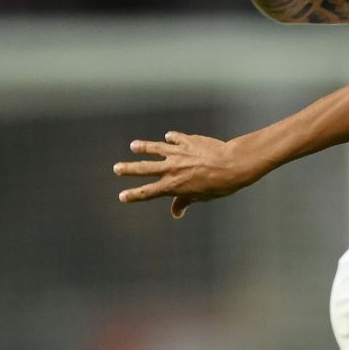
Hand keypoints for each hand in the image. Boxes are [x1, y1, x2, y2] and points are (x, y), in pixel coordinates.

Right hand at [114, 133, 261, 217]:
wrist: (231, 165)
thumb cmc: (219, 185)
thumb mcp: (200, 197)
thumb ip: (185, 202)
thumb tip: (176, 212)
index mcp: (173, 185)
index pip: (148, 192)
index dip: (134, 195)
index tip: (122, 196)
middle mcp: (171, 168)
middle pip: (144, 169)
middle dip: (128, 169)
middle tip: (117, 168)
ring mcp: (178, 153)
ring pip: (155, 148)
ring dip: (143, 147)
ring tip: (134, 146)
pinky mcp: (188, 141)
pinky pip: (176, 138)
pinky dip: (171, 138)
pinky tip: (168, 136)